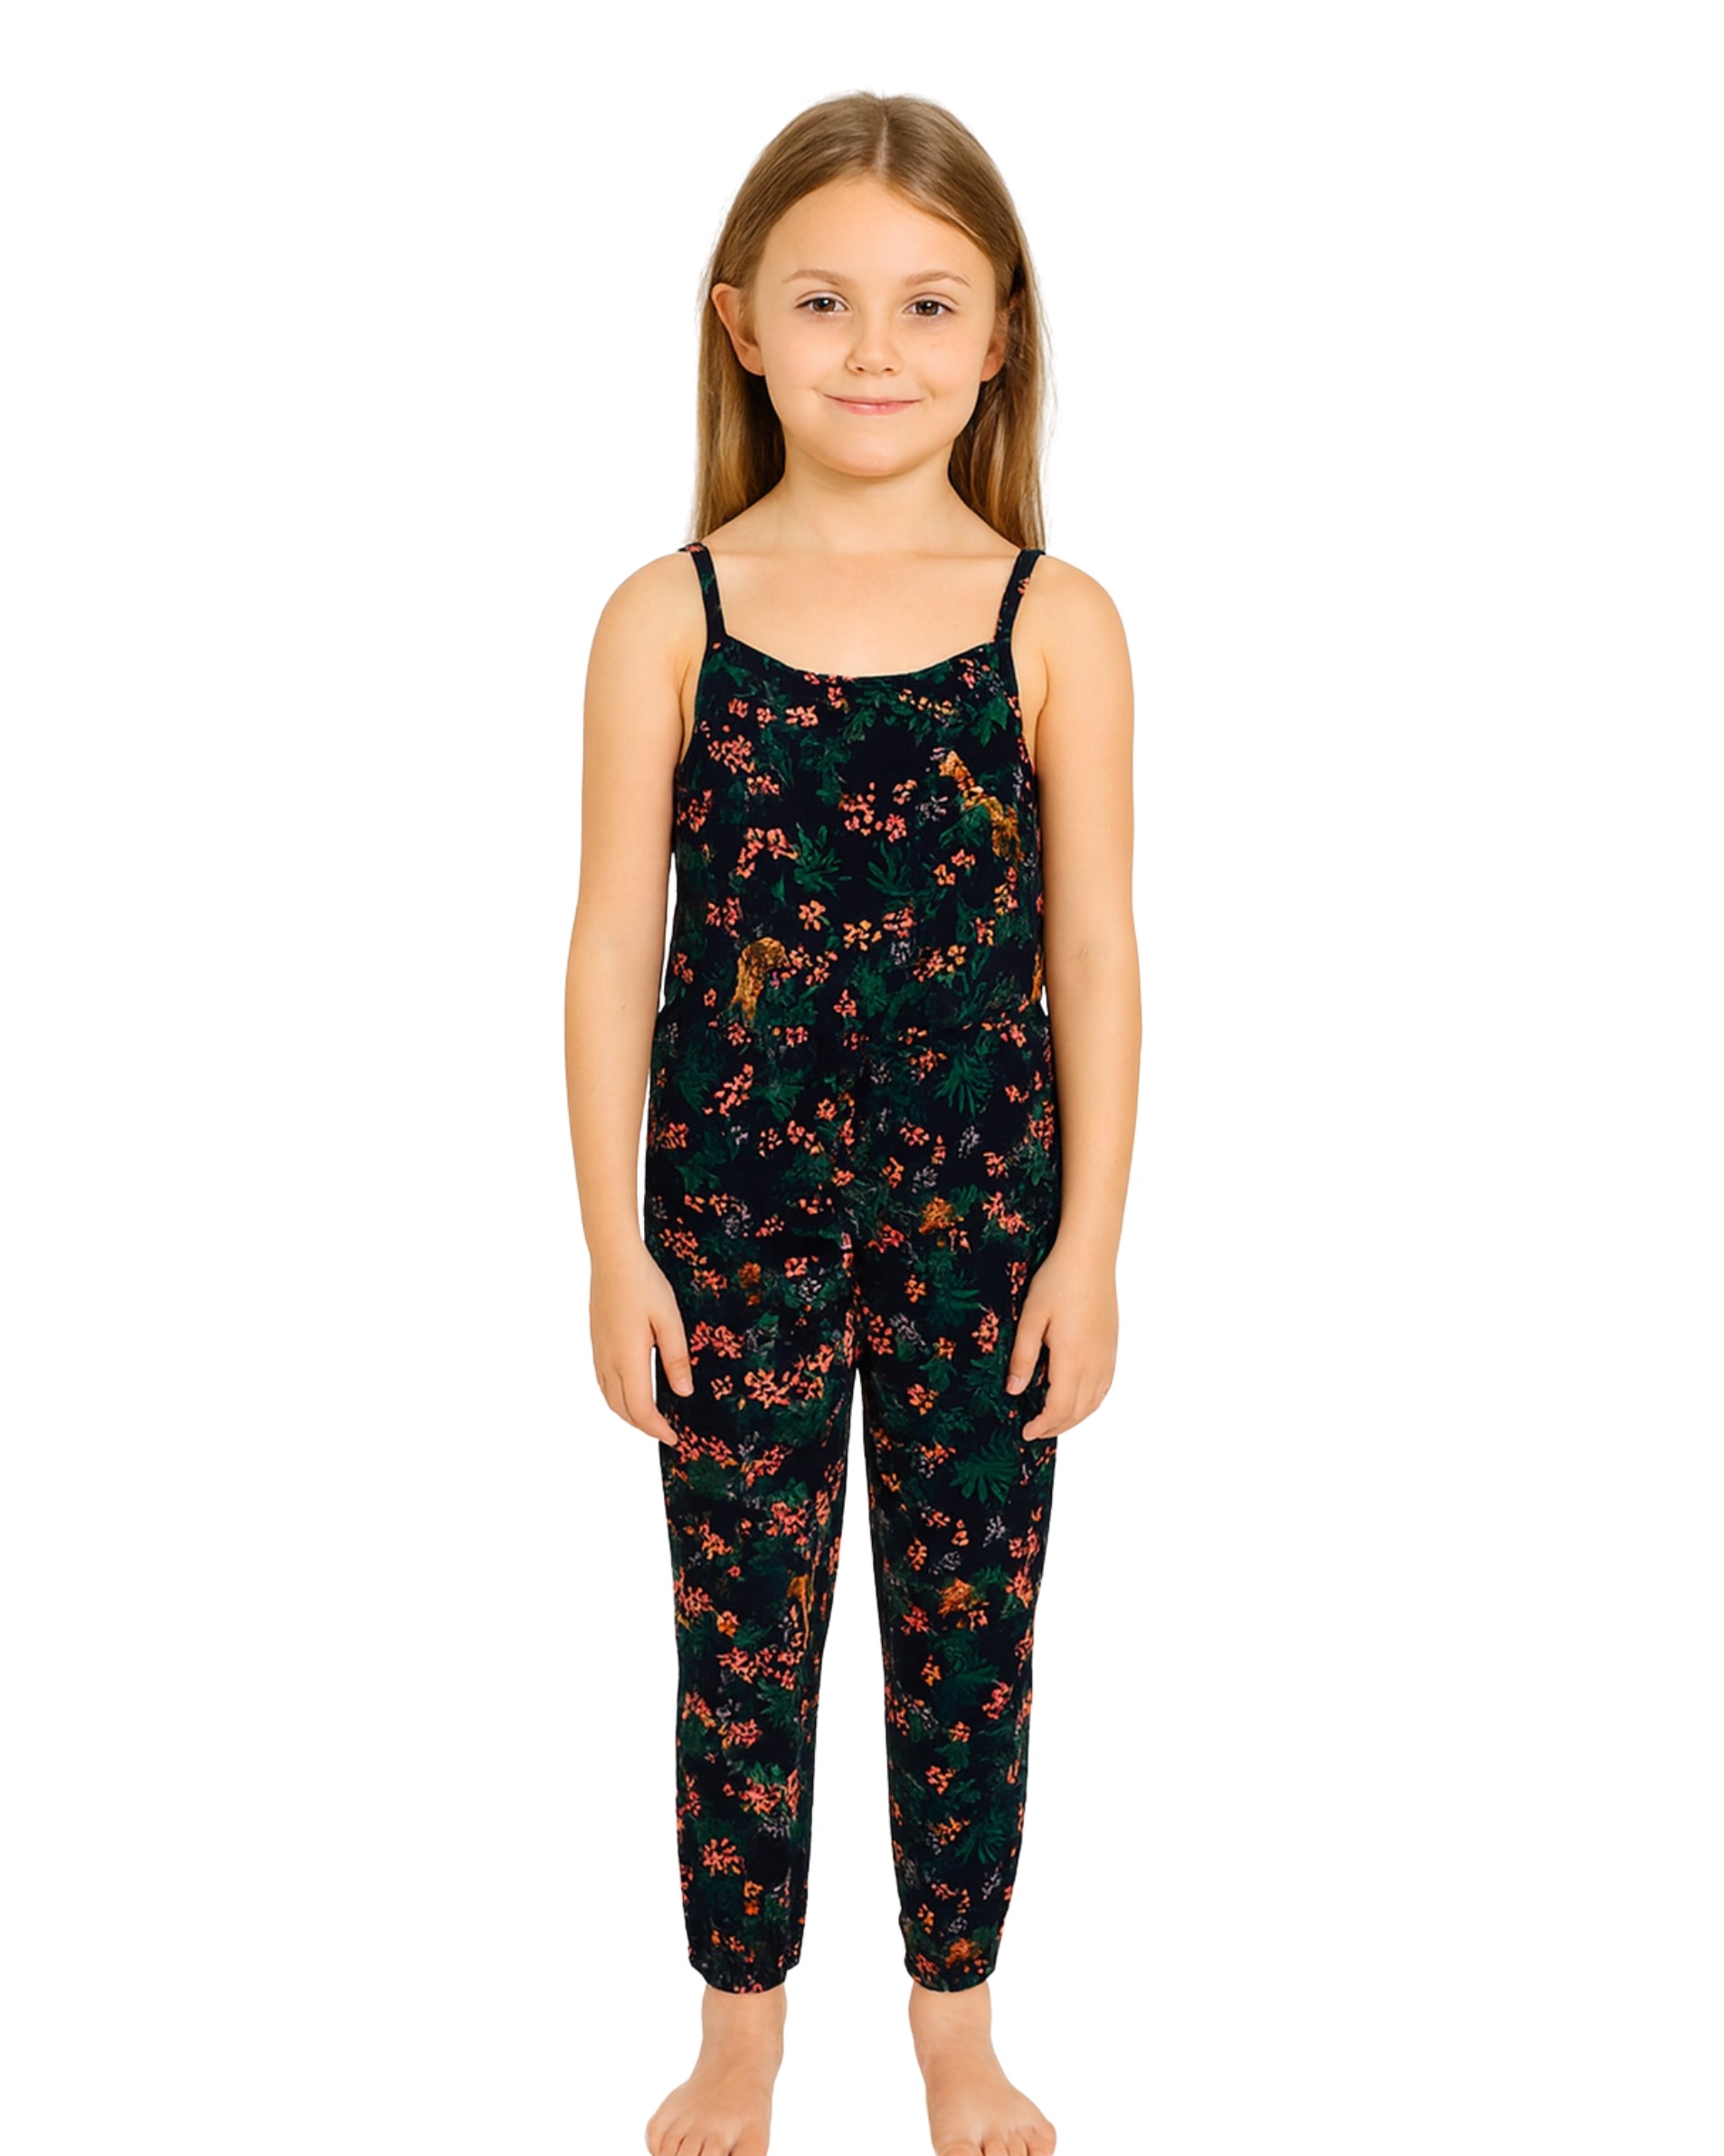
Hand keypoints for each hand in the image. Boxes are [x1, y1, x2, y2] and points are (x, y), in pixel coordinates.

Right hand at [589, 1237, 695, 1447]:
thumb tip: (682, 1392)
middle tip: (665, 1431)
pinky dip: (617, 1397)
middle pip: (621, 1409)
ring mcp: (598, 1352)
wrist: (613, 1258)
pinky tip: (631, 1390)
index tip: (674, 1438)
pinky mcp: (596, 1342)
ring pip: (609, 1398)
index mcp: (628, 1359)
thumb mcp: (670, 1320)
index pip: (640, 1408)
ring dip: (628, 1414)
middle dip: (643, 1426)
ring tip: (650, 1417)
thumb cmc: (644, 1284)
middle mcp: (608, 1361)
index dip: (657, 1428)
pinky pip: (603, 1382)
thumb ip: (676, 1358)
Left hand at [1004, 1237, 1117, 1440]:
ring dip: (1074, 1418)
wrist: (1090, 1257)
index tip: (1026, 1432)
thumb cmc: (1057, 1282)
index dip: (1043, 1426)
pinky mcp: (1112, 1347)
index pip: (1059, 1408)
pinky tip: (1077, 1399)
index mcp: (1072, 1359)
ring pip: (1094, 1402)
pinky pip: (1104, 1387)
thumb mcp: (1030, 1318)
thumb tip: (1014, 1391)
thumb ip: (1023, 1357)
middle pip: (1078, 1411)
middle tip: (1036, 1431)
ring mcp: (1107, 1356)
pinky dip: (1090, 1402)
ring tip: (1053, 1420)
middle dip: (1056, 1427)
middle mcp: (1094, 1363)